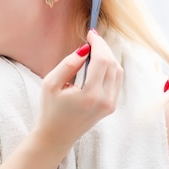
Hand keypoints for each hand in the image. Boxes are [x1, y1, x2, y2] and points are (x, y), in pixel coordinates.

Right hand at [35, 30, 123, 148]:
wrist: (57, 135)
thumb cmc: (50, 109)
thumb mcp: (50, 83)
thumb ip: (68, 64)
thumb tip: (85, 49)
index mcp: (90, 95)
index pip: (102, 61)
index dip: (98, 44)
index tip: (90, 33)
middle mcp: (105, 100)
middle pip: (112, 64)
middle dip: (103, 48)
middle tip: (91, 39)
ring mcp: (110, 104)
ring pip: (117, 71)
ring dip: (107, 57)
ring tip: (93, 50)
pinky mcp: (111, 106)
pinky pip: (116, 80)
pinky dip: (110, 67)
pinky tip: (97, 63)